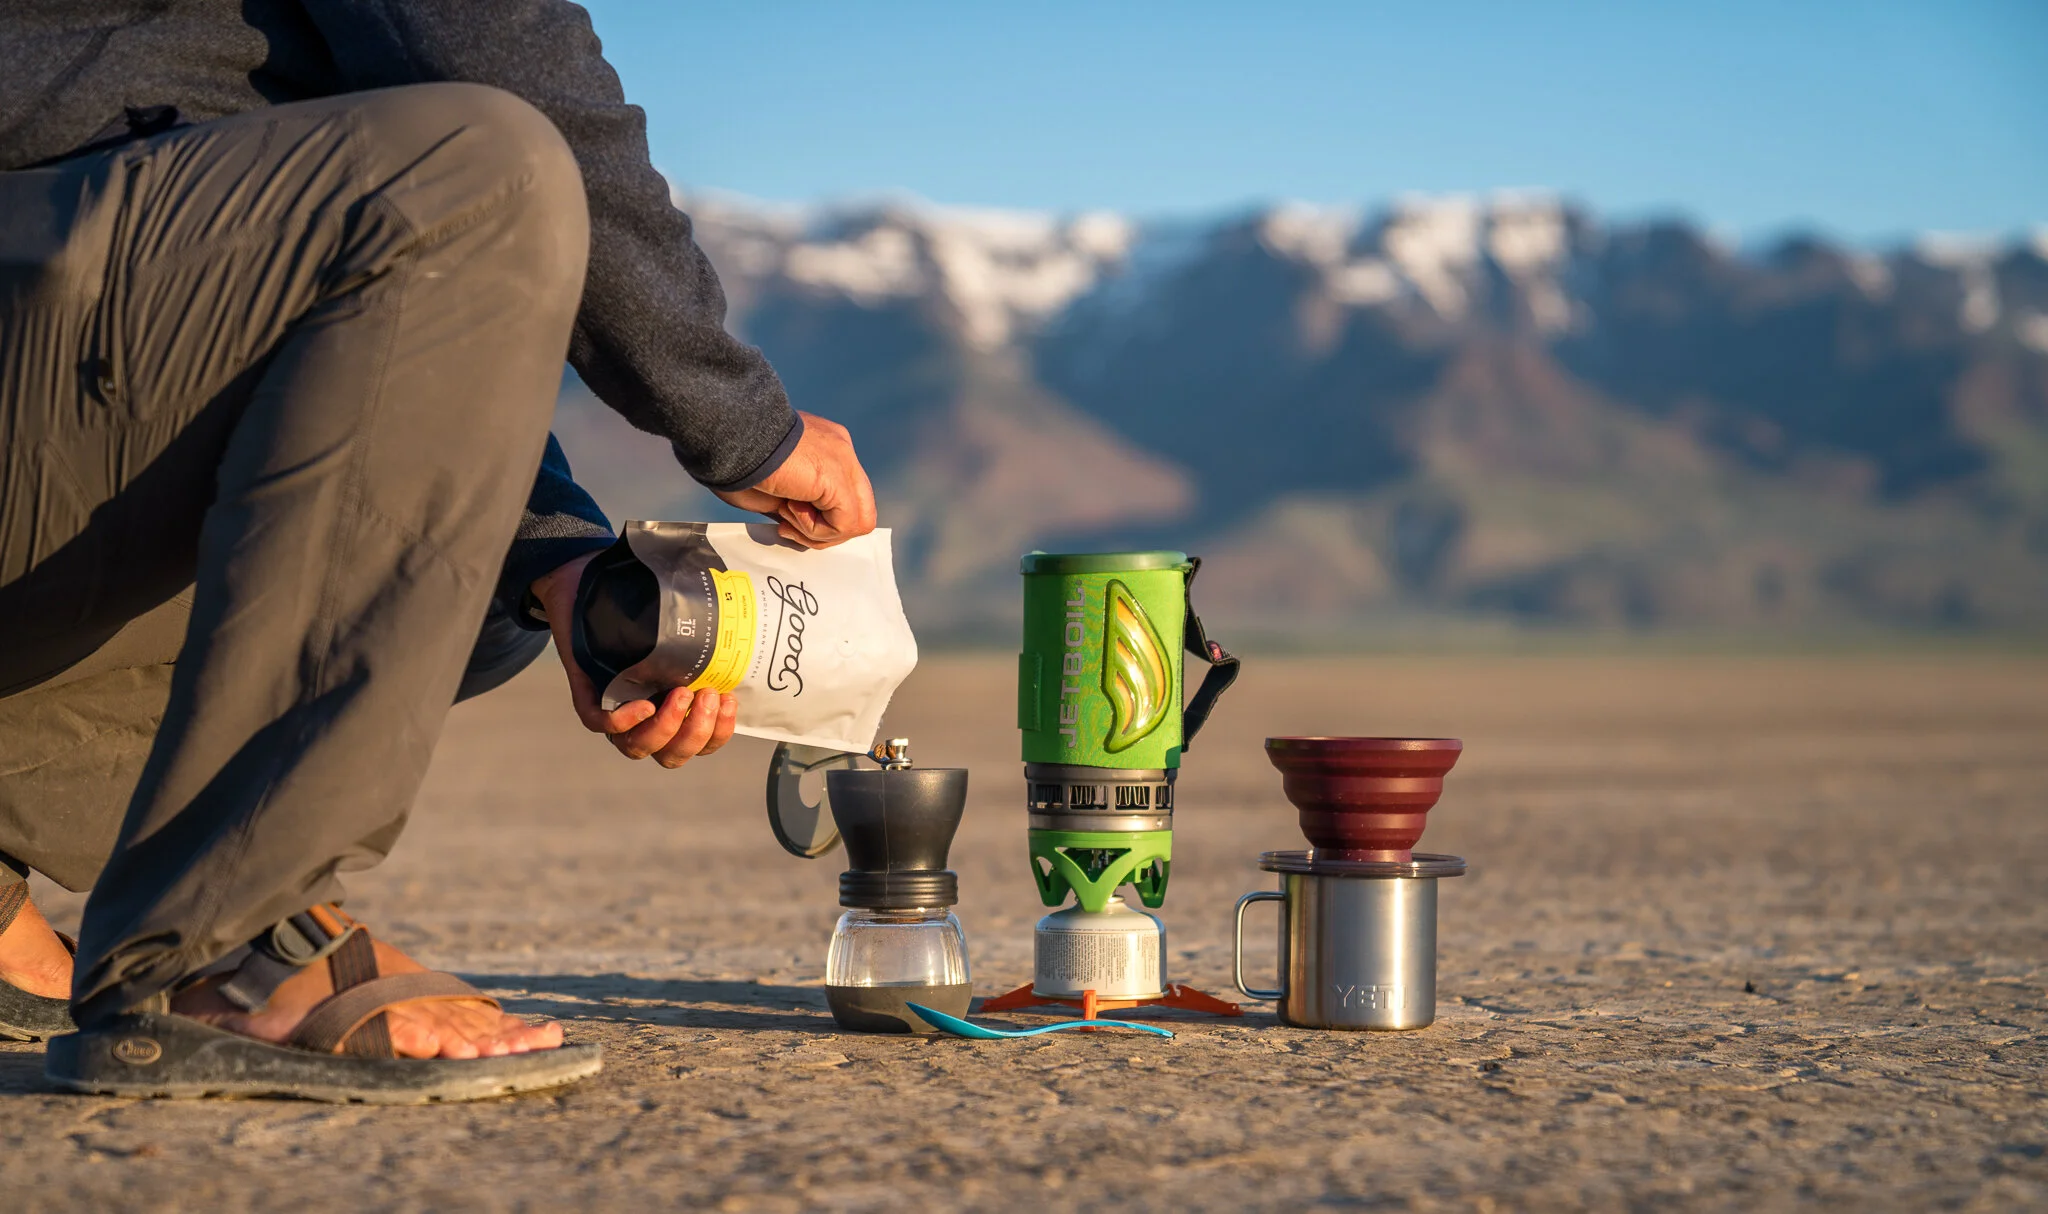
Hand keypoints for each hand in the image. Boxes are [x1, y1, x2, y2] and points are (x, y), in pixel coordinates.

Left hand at [530, 552, 738, 766]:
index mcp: (672, 714)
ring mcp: (614, 712)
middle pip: (670, 755)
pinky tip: (642, 706)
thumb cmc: (648, 614)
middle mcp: (644, 721)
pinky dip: (621, 722)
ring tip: (680, 694)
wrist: (594, 591)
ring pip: (637, 748)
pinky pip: (598, 723)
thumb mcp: (686, 633)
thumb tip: (749, 634)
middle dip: (694, 732)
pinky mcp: (586, 696)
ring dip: (665, 728)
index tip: (728, 700)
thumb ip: (709, 646)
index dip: (717, 734)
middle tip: (704, 694)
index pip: (699, 745)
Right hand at [713, 412, 877, 547]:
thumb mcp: (775, 488)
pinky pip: (845, 523)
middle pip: (859, 511)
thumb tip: (803, 530)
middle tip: (789, 527)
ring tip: (788, 514)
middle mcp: (841, 451)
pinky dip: (816, 530)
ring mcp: (844, 462)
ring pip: (858, 521)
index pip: (845, 498)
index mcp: (825, 449)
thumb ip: (797, 506)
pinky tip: (790, 509)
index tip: (785, 520)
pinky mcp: (838, 478)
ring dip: (820, 532)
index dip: (819, 521)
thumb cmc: (737, 460)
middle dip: (826, 532)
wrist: (728, 435)